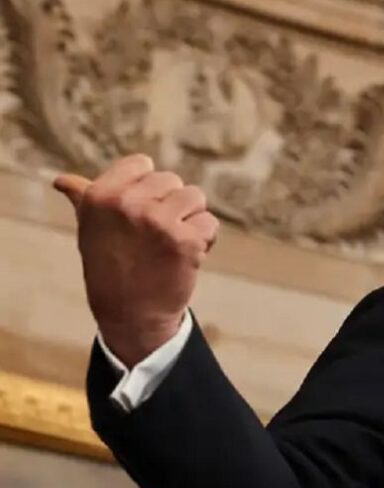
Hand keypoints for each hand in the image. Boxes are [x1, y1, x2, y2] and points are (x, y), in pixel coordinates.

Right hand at [55, 154, 218, 366]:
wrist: (131, 315)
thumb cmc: (110, 267)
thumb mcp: (90, 230)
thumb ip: (84, 200)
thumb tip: (62, 181)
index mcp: (100, 195)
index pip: (142, 164)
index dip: (149, 189)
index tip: (139, 214)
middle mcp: (127, 204)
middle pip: (172, 181)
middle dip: (172, 206)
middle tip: (155, 237)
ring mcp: (158, 221)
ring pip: (195, 197)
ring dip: (191, 220)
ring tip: (171, 244)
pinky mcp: (185, 241)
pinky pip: (209, 223)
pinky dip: (205, 240)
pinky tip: (186, 257)